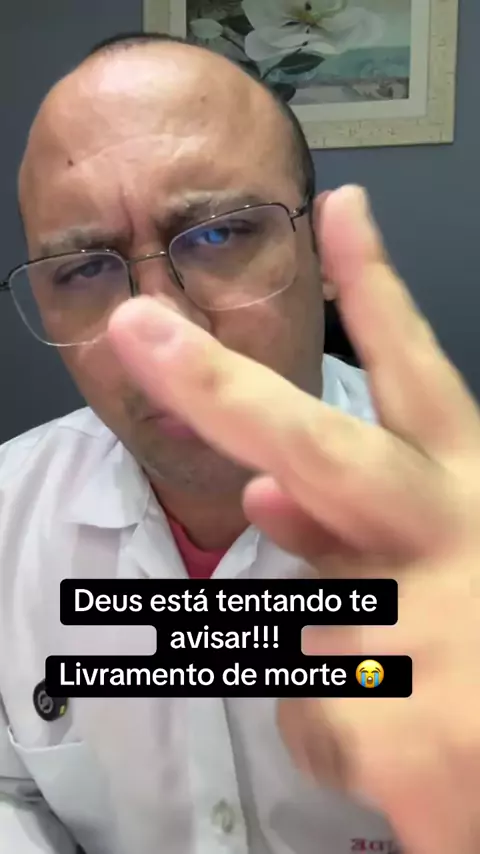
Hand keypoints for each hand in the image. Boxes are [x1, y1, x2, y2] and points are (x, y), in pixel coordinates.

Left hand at [107, 186, 479, 853]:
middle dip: (220, 386)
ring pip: (299, 606)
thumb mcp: (448, 568)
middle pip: (319, 447)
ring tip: (409, 680)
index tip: (337, 210)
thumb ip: (360, 526)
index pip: (421, 374)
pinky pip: (302, 704)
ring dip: (328, 638)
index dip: (378, 289)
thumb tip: (265, 493)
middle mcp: (459, 540)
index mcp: (475, 495)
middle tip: (140, 326)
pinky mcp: (408, 734)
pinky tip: (395, 733)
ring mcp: (438, 634)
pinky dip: (327, 717)